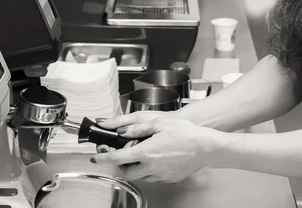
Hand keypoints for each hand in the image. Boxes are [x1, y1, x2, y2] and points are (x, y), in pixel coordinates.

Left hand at [91, 118, 223, 182]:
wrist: (206, 147)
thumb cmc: (185, 132)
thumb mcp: (158, 123)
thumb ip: (137, 128)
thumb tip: (121, 131)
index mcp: (145, 152)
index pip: (117, 158)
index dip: (103, 158)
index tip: (96, 158)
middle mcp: (151, 167)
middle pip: (126, 173)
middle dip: (119, 166)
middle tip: (120, 156)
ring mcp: (160, 175)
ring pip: (140, 177)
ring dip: (134, 170)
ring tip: (139, 157)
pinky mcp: (169, 179)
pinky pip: (153, 178)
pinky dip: (148, 171)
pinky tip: (155, 160)